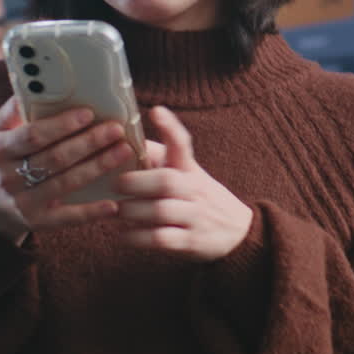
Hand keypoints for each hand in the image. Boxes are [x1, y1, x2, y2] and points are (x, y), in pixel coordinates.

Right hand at [0, 97, 135, 241]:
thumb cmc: (5, 161)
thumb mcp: (0, 134)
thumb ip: (14, 111)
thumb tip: (34, 85)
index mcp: (1, 149)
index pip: (33, 135)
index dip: (62, 125)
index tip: (88, 113)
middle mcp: (10, 177)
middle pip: (55, 158)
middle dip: (88, 142)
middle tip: (115, 129)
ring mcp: (24, 202)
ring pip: (65, 184)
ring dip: (97, 167)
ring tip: (123, 152)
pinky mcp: (38, 222)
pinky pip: (67, 218)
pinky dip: (91, 212)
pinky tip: (114, 204)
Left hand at [115, 105, 252, 260]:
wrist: (237, 231)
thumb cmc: (199, 197)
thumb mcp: (188, 173)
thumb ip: (159, 158)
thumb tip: (126, 138)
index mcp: (190, 169)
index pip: (182, 144)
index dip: (170, 127)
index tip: (155, 111)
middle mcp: (195, 190)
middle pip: (167, 181)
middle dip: (136, 181)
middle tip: (116, 184)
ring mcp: (196, 216)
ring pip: (161, 211)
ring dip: (132, 211)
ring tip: (115, 211)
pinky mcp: (191, 241)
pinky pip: (161, 239)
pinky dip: (138, 237)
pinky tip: (124, 234)